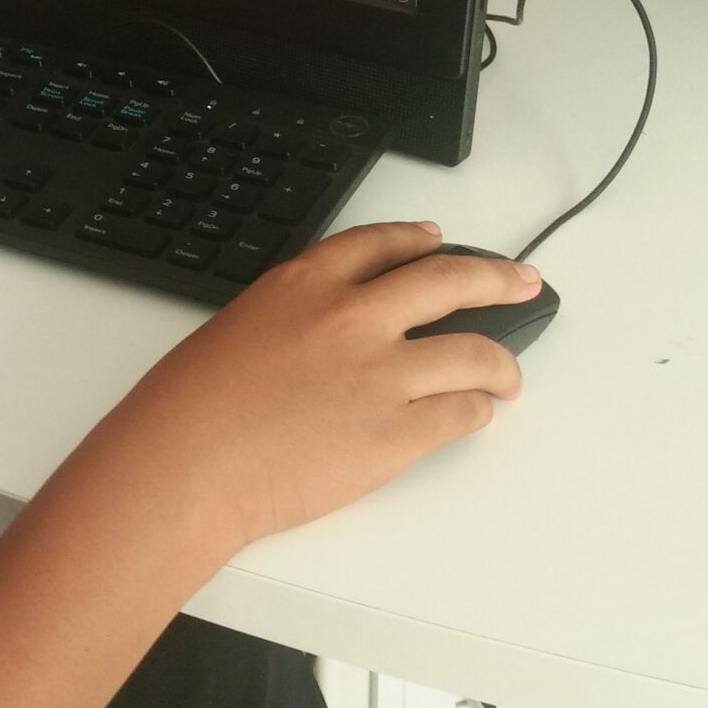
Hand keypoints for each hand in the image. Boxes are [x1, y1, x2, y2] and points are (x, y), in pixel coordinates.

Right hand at [108, 222, 530, 552]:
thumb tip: (324, 338)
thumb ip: (292, 320)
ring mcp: (380, 374)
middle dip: (498, 279)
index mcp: (304, 284)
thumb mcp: (236, 329)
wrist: (186, 467)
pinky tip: (473, 415)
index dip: (418, 240)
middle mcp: (352, 317)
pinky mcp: (397, 434)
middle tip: (521, 282)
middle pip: (450, 281)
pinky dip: (475, 413)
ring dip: (502, 364)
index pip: (380, 244)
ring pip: (474, 352)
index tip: (437, 240)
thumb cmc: (189, 410)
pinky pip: (461, 415)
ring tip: (508, 376)